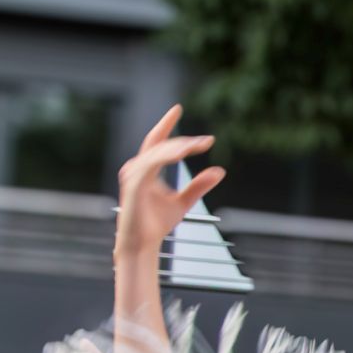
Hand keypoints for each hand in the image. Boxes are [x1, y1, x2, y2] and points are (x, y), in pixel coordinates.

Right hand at [114, 106, 222, 264]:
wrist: (142, 244)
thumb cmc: (156, 223)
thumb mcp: (184, 202)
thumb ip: (199, 186)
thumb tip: (219, 171)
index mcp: (146, 169)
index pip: (156, 141)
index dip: (166, 124)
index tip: (178, 109)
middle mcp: (137, 168)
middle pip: (160, 145)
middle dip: (184, 141)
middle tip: (207, 142)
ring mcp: (133, 176)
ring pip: (156, 152)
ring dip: (177, 147)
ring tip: (197, 146)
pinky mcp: (134, 185)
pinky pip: (150, 165)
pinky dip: (165, 157)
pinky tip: (181, 153)